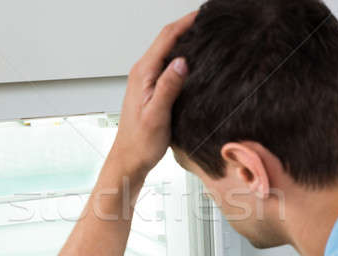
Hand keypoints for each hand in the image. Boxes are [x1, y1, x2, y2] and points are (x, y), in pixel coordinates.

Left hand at [109, 12, 195, 178]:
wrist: (129, 159)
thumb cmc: (140, 142)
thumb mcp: (157, 115)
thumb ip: (168, 87)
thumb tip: (181, 61)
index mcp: (143, 74)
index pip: (166, 38)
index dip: (185, 22)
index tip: (203, 15)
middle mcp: (142, 72)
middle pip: (166, 39)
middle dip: (186, 26)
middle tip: (209, 22)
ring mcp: (145, 80)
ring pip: (166, 51)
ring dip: (184, 39)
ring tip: (205, 34)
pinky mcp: (150, 89)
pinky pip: (165, 64)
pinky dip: (180, 55)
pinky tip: (192, 59)